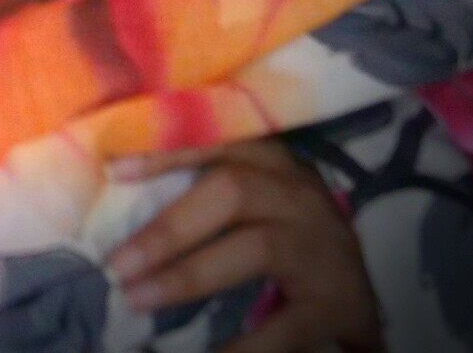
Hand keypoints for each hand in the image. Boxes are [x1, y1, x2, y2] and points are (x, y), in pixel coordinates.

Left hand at [107, 137, 383, 351]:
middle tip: (117, 264)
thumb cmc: (291, 238)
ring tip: (138, 298)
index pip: (220, 140)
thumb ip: (207, 190)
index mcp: (276, 164)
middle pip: (231, 191)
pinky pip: (285, 326)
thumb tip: (119, 192)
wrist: (358, 298)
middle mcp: (300, 194)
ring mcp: (321, 247)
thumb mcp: (259, 201)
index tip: (114, 169)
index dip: (168, 150)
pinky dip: (242, 345)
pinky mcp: (337, 303)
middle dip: (169, 228)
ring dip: (187, 275)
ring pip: (253, 248)